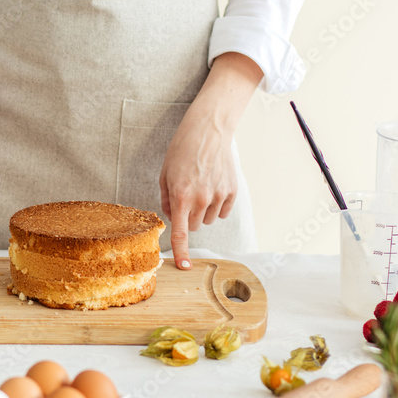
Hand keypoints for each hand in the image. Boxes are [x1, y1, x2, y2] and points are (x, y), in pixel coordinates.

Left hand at [158, 52, 261, 268]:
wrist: (209, 130)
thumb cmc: (183, 150)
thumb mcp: (165, 174)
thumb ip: (166, 199)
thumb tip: (171, 217)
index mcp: (181, 196)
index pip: (180, 232)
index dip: (181, 252)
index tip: (184, 267)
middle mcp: (201, 199)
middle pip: (192, 226)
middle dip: (186, 218)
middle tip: (186, 197)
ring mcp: (219, 196)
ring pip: (207, 220)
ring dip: (202, 210)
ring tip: (200, 187)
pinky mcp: (232, 191)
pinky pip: (222, 211)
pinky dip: (217, 205)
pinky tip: (213, 186)